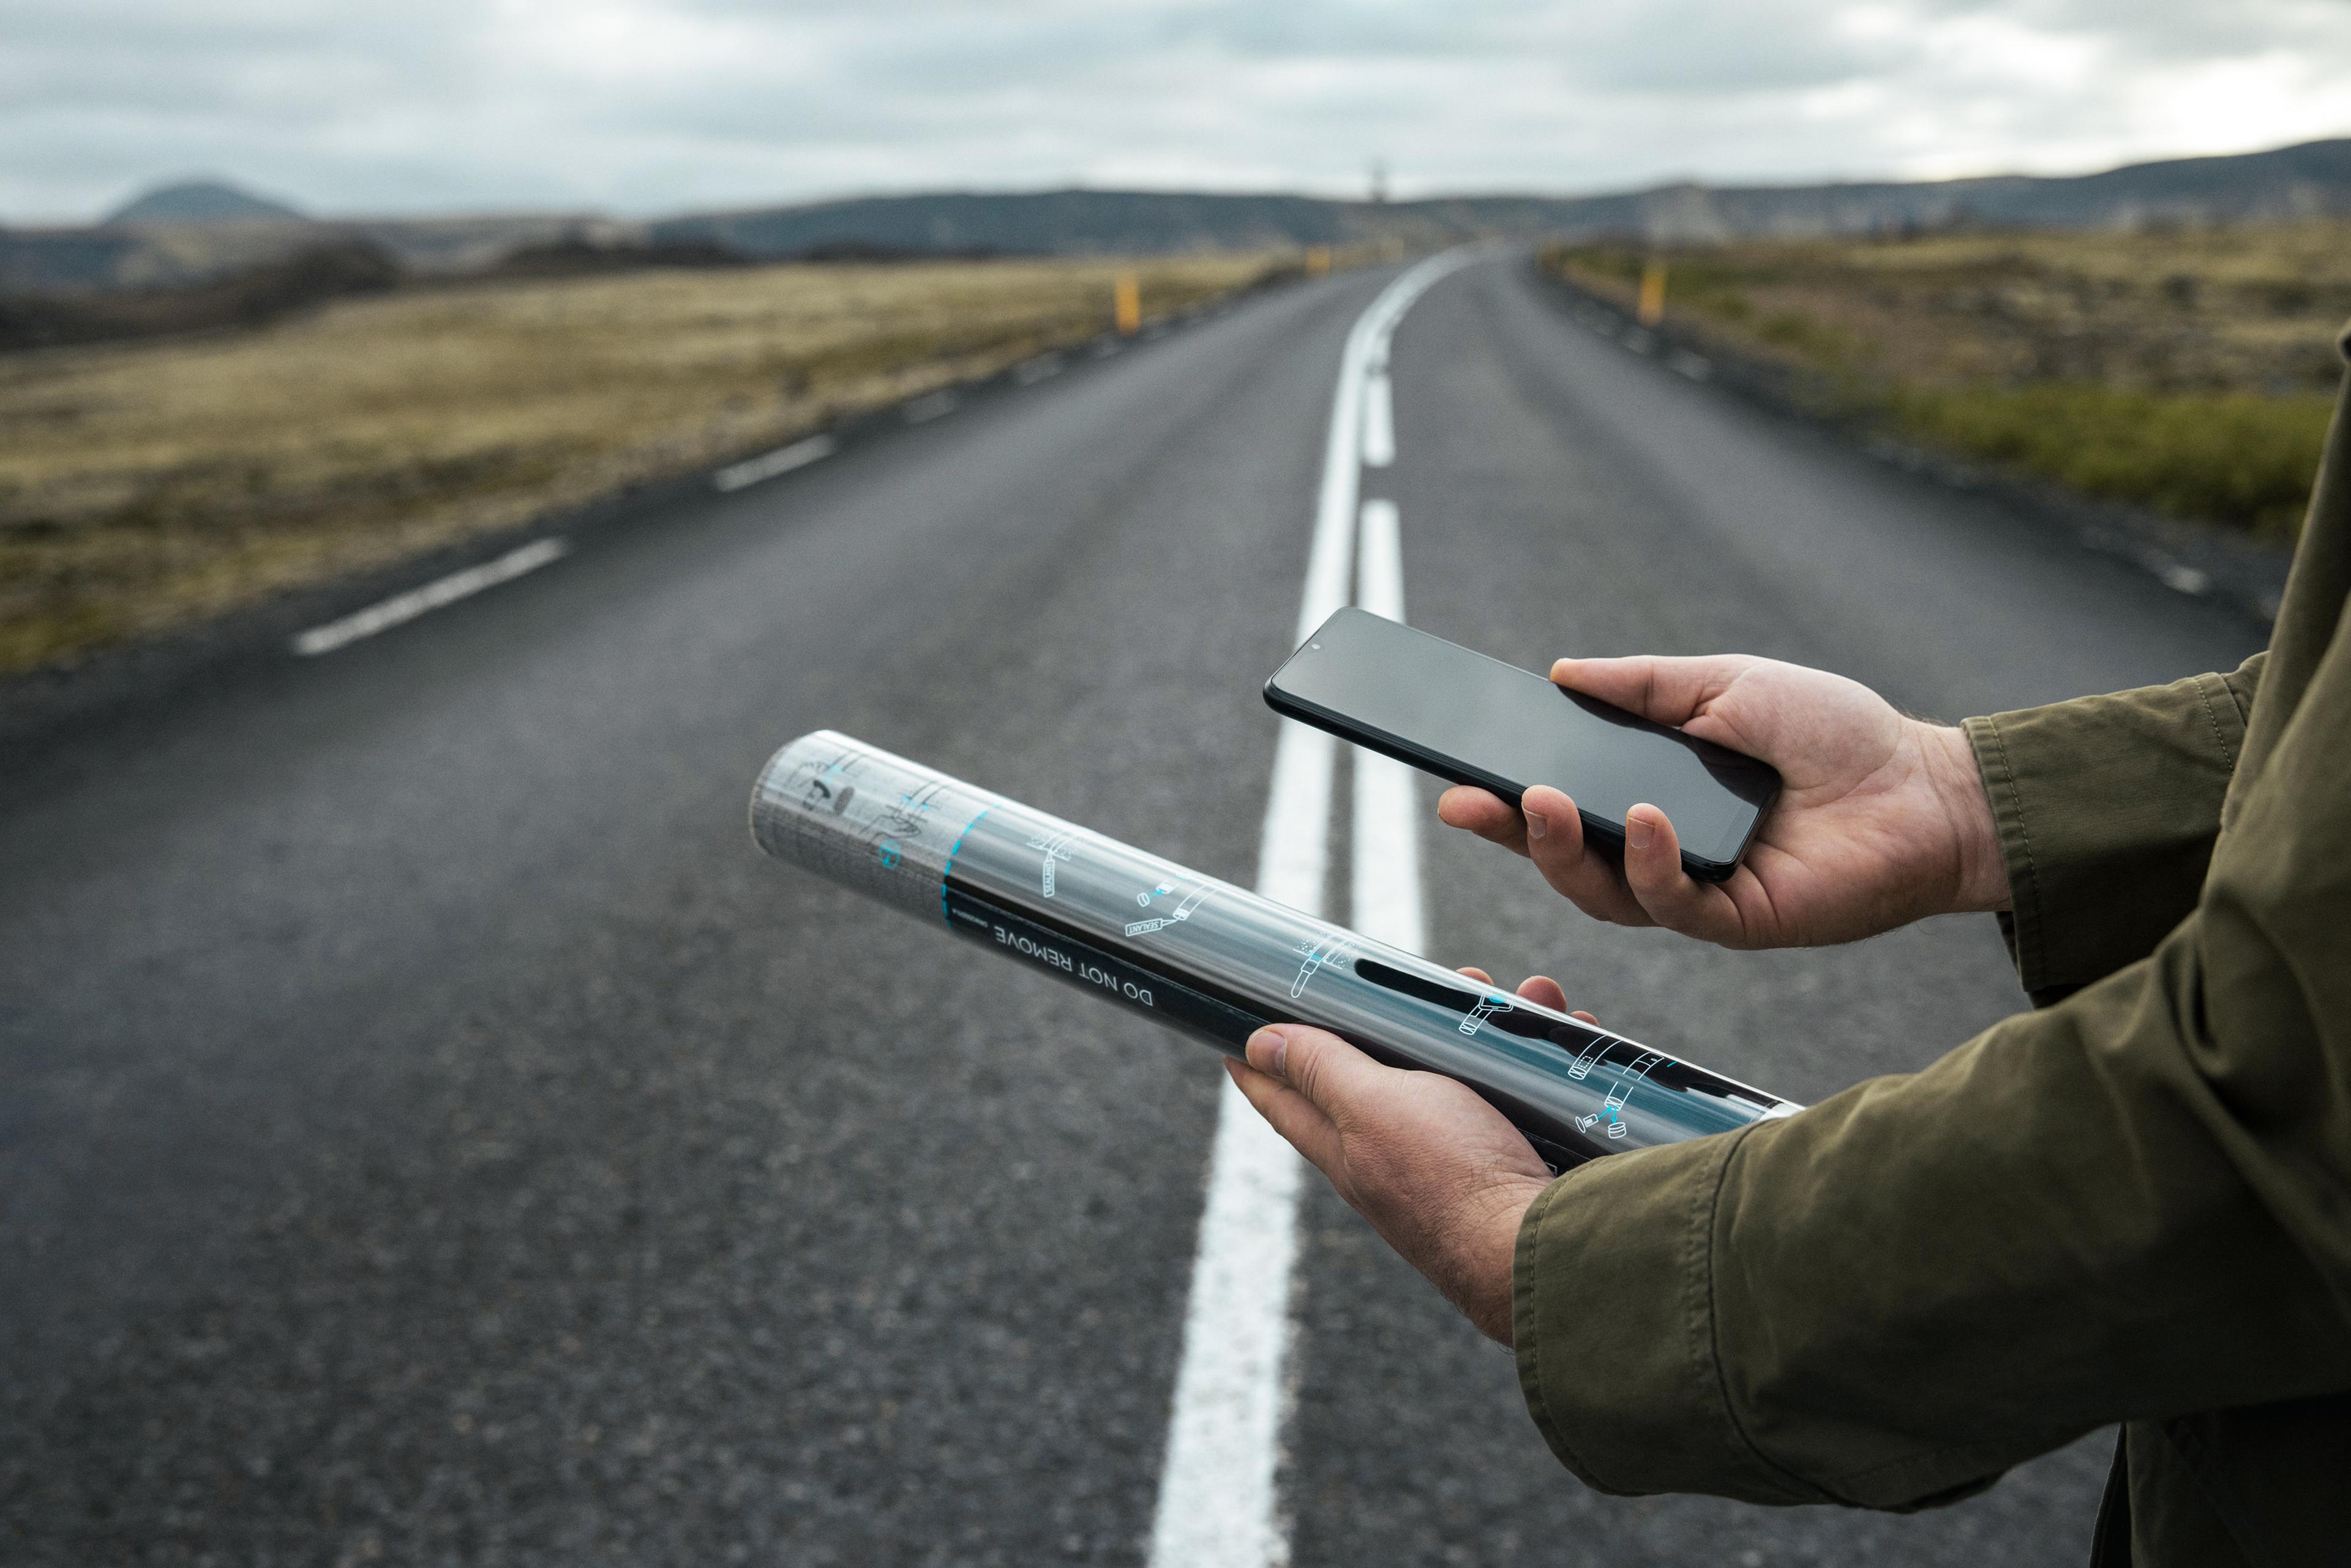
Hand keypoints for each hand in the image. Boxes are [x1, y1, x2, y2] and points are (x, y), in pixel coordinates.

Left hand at [1224, 968, 1583, 1344]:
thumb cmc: (1451, 1177)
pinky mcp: (1515, 1165)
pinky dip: (1542, 1062)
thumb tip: (1257, 1046)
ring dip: (1492, 1031)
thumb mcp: (1374, 1107)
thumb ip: (1322, 1072)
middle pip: (1388, 1073)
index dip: (1260, 1066)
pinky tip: (1571, 1032)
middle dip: (1410, 1019)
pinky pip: (1525, 1098)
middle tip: (1441, 979)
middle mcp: (1397, 1160)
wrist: (1547, 1250)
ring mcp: (1458, 1165)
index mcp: (1348, 1148)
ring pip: (1467, 1077)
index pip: (1286, 1100)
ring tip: (1522, 998)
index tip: (1236, 1035)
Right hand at [1437, 654, 2007, 948]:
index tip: (1459, 778)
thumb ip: (1645, 685)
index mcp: (1653, 795)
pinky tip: (1649, 822)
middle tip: (1468, 802)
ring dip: (1563, 852)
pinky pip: (1674, 906)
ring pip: (1604, 893)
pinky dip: (1651, 865)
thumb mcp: (1726, 683)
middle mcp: (1663, 851)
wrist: (1926, 785)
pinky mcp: (1738, 921)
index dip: (1507, 800)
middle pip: (1564, 858)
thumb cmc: (1835, 732)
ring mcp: (1697, 892)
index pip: (1564, 805)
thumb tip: (1562, 673)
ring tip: (1542, 803)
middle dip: (1509, 834)